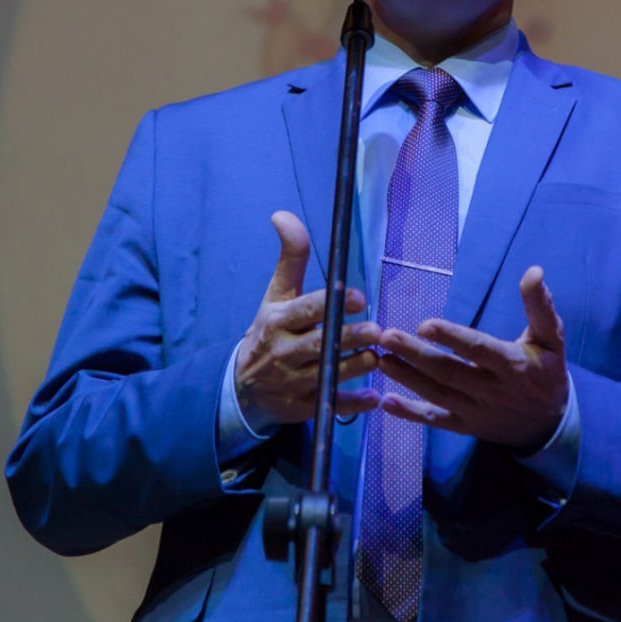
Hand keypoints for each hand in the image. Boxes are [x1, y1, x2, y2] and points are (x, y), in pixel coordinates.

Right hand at [234, 211, 381, 428]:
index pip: (306, 310)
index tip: (358, 298)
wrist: (243, 386)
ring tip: (377, 356)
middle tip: (376, 330)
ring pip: (329, 375)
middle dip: (349, 338)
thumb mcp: (275, 294)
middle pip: (320, 344)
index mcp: (277, 321)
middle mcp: (284, 352)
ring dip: (356, 367)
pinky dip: (352, 404)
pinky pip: (331, 405)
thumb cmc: (269, 331)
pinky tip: (373, 397)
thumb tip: (283, 214)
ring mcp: (293, 382)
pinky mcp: (303, 407)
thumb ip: (290, 257)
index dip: (332, 304)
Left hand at [376, 265, 568, 450]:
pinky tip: (386, 401)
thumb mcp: (552, 338)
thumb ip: (540, 306)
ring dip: (407, 378)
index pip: (478, 349)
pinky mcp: (466, 427)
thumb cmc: (548, 372)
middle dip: (415, 354)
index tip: (425, 325)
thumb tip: (533, 271)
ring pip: (437, 394)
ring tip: (380, 359)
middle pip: (448, 372)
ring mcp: (476, 411)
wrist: (550, 425)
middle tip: (387, 337)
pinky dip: (410, 414)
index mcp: (512, 364)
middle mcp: (491, 390)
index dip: (451, 338)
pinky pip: (435, 421)